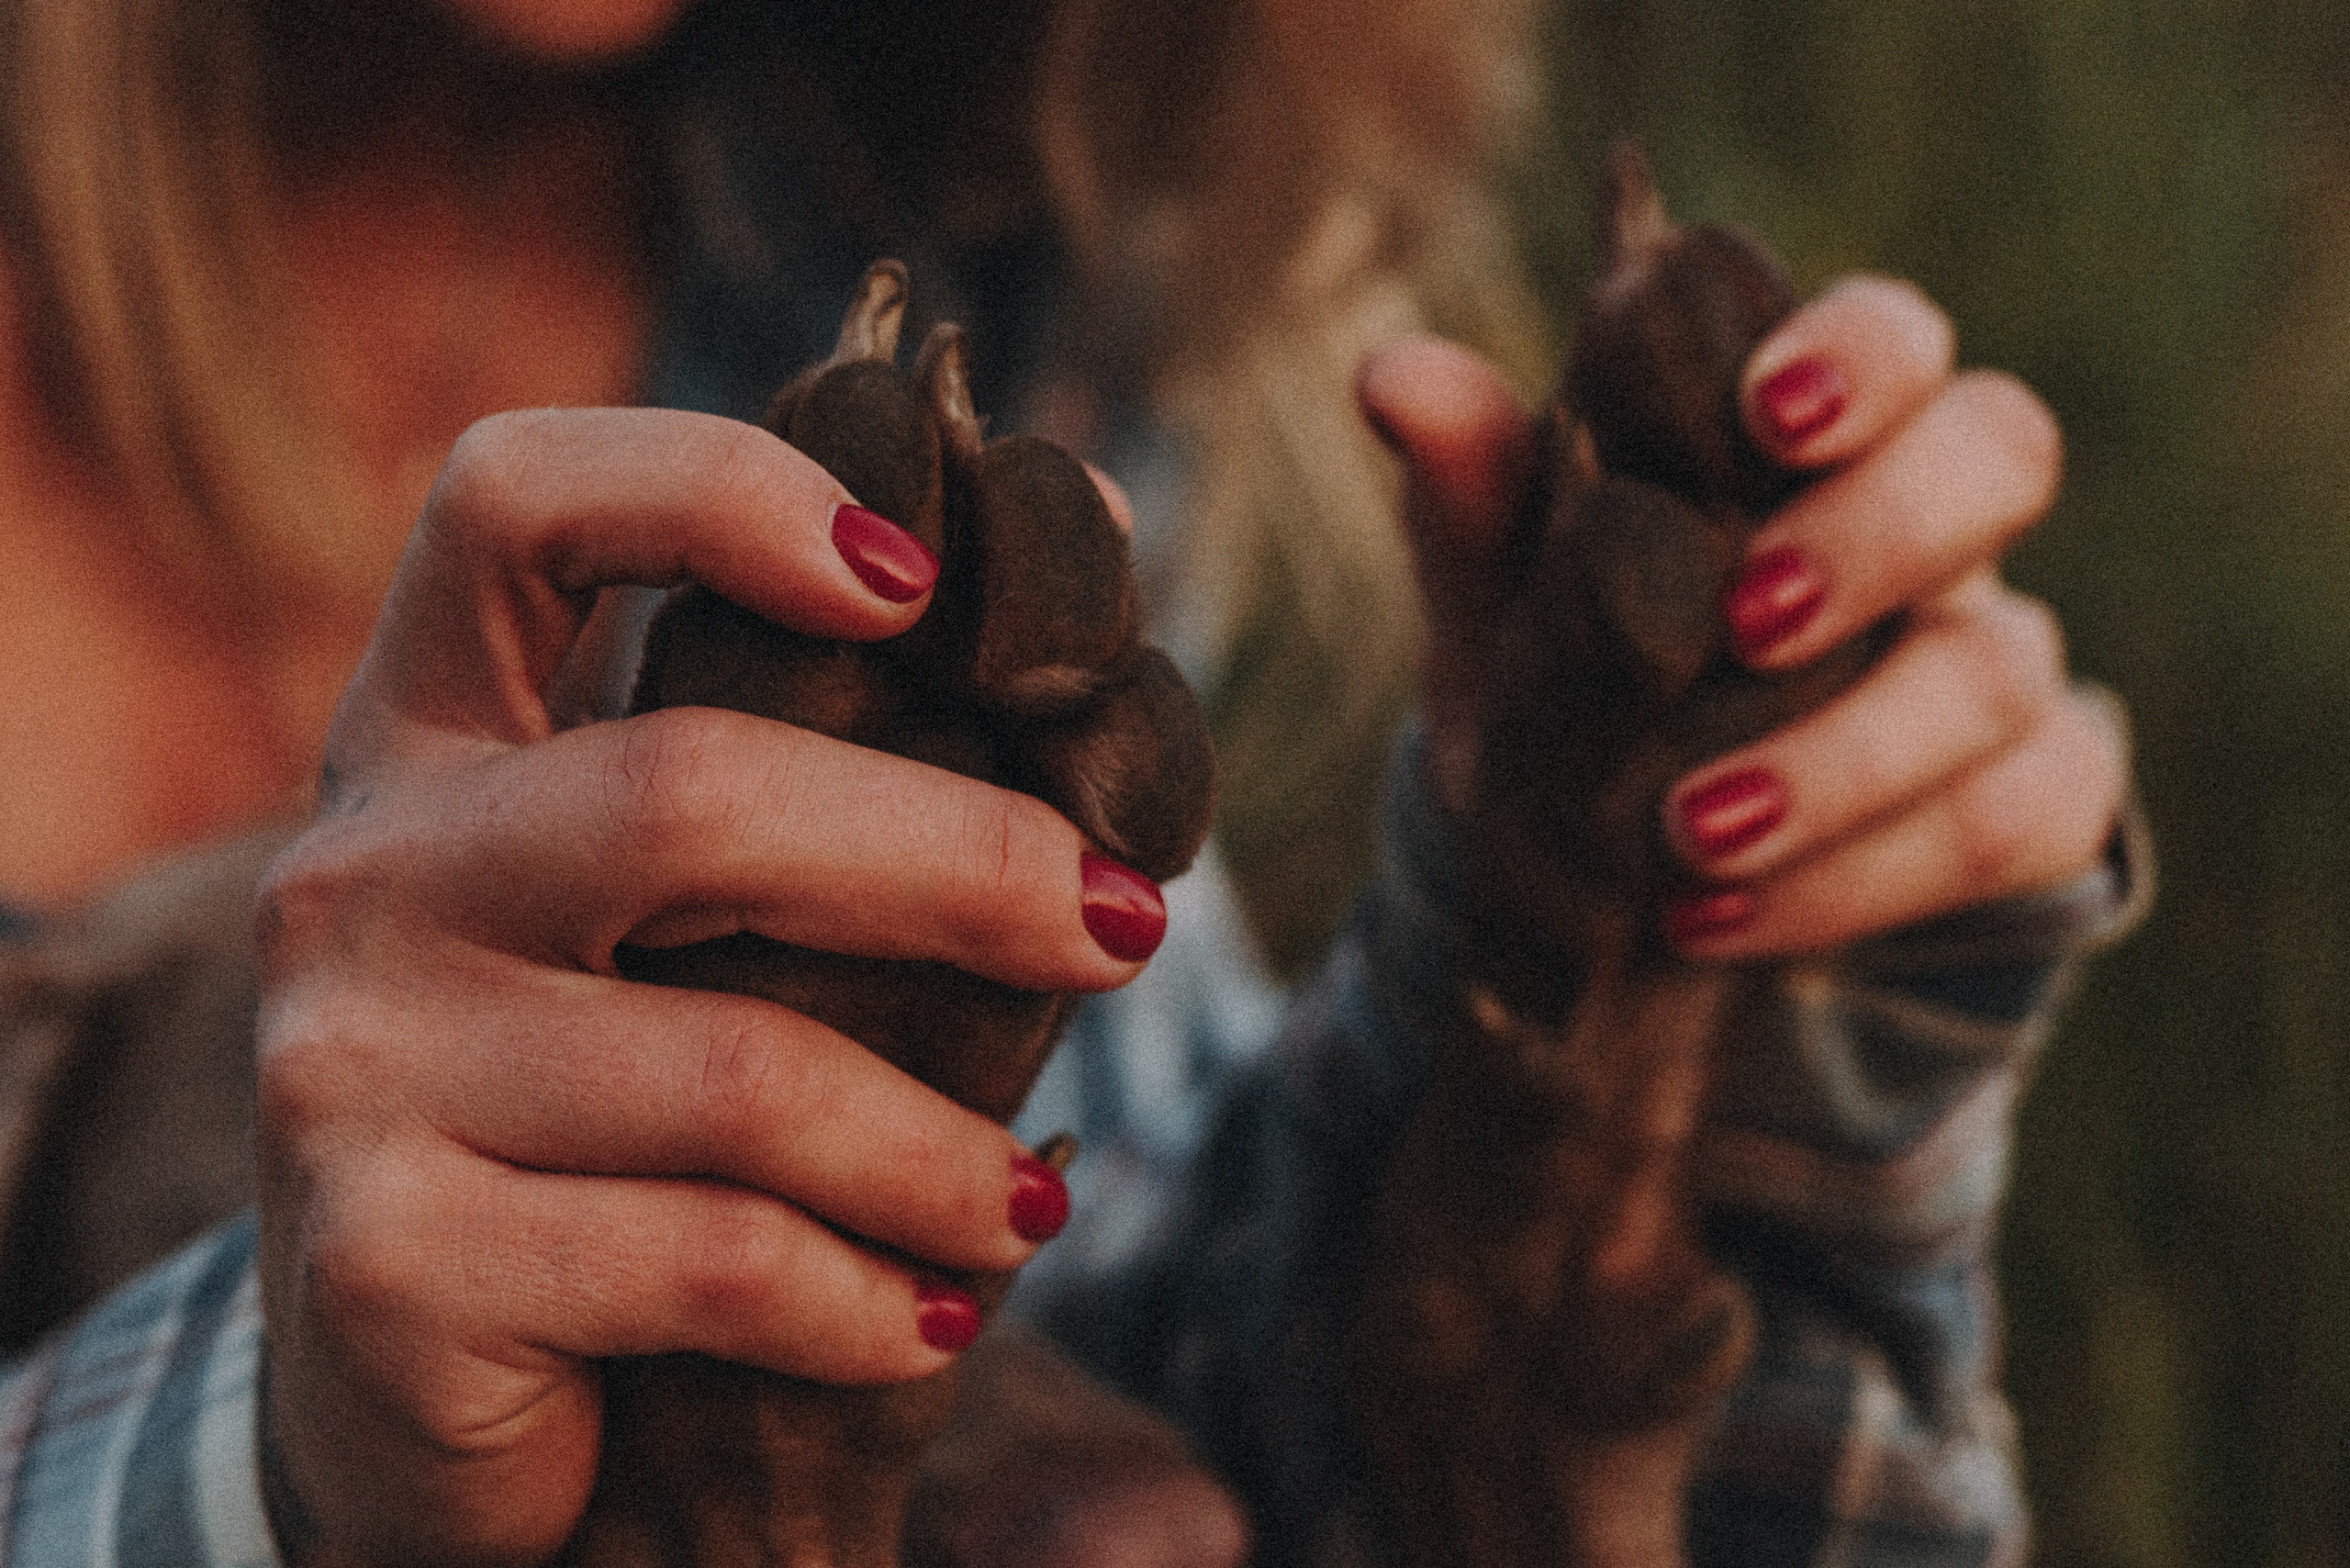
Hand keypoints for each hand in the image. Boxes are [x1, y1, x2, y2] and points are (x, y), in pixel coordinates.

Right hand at [253, 408, 1150, 1565]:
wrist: (403, 1385)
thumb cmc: (600, 1105)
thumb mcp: (667, 907)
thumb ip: (829, 735)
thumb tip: (1090, 503)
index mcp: (432, 734)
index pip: (509, 503)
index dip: (714, 487)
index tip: (915, 578)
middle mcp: (367, 869)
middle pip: (687, 791)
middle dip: (962, 864)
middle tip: (1126, 931)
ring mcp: (348, 1063)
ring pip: (740, 1071)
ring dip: (941, 1150)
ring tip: (1029, 1203)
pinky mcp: (387, 1261)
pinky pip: (715, 1258)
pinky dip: (870, 1298)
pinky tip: (926, 1314)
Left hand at [1358, 276, 2126, 958]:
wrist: (1609, 881)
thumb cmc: (1575, 683)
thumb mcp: (1505, 601)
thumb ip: (1473, 493)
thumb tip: (1394, 378)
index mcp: (1813, 440)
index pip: (1895, 337)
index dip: (1861, 354)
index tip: (1769, 412)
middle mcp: (1931, 533)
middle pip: (2002, 454)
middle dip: (1880, 533)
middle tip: (1751, 619)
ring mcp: (1995, 666)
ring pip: (1998, 672)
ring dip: (1839, 758)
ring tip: (1689, 830)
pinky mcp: (2029, 801)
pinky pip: (2007, 826)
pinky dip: (1857, 882)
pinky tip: (1717, 916)